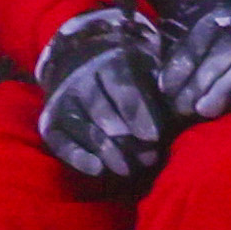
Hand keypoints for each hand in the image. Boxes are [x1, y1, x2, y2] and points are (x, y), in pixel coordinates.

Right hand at [32, 5, 169, 188]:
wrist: (80, 59)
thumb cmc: (126, 70)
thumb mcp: (146, 66)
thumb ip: (160, 88)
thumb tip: (180, 111)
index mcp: (109, 60)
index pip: (122, 87)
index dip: (137, 113)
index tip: (154, 137)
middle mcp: (80, 78)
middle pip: (101, 110)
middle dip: (125, 138)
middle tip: (148, 159)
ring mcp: (62, 100)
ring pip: (82, 128)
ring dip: (106, 151)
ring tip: (128, 169)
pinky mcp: (50, 122)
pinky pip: (60, 142)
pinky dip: (77, 157)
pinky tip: (97, 169)